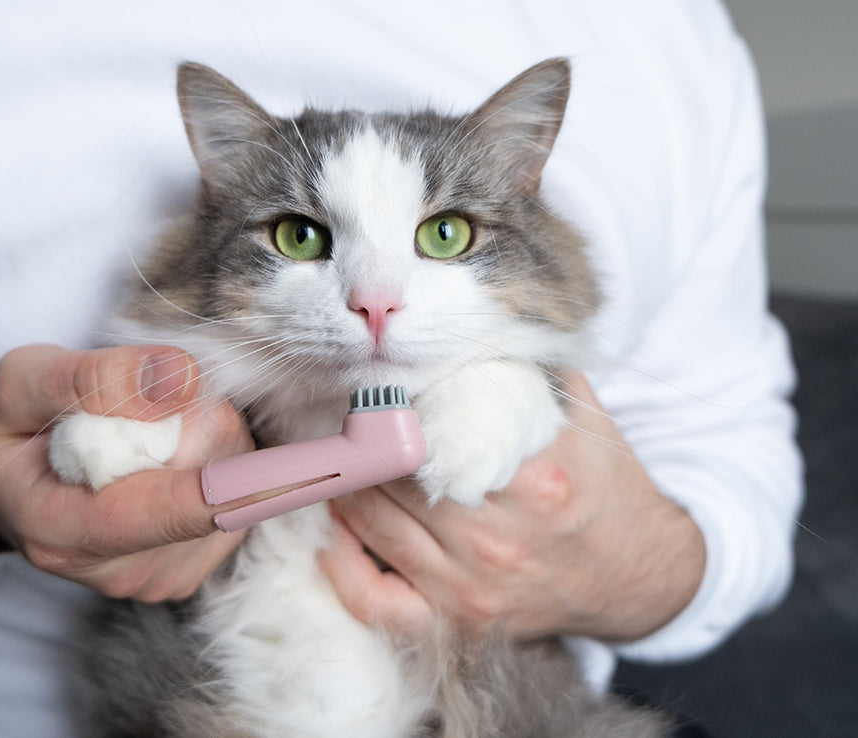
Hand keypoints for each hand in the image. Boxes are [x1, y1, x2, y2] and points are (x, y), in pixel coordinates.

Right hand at [0, 344, 253, 600]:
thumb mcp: (21, 381)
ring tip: (149, 431)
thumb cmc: (9, 428)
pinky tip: (168, 458)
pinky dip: (216, 468)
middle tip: (151, 400)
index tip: (320, 465)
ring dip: (212, 443)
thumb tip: (182, 380)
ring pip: (233, 497)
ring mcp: (156, 579)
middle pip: (216, 492)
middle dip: (206, 426)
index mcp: (64, 531)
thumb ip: (94, 379)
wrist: (1, 482)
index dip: (251, 483)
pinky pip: (234, 508)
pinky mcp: (185, 571)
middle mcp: (117, 572)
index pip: (178, 510)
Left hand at [320, 372, 704, 641]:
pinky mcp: (459, 622)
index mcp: (531, 479)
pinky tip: (335, 532)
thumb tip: (462, 332)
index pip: (424, 432)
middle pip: (390, 477)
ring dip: (346, 486)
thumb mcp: (580, 418)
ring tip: (342, 459)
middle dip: (361, 442)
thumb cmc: (604, 489)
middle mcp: (497, 539)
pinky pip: (376, 601)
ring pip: (371, 526)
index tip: (371, 390)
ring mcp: (473, 588)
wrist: (639, 576)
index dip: (386, 406)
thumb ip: (525, 371)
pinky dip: (343, 566)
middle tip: (344, 419)